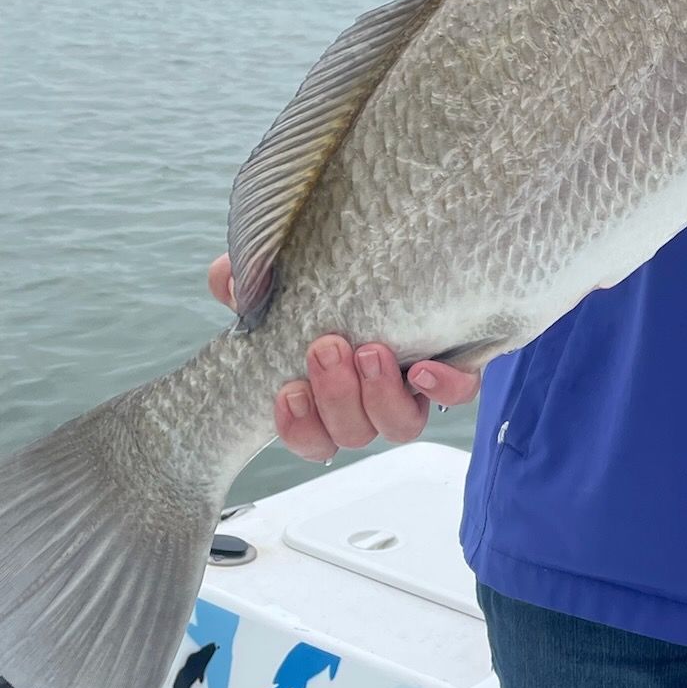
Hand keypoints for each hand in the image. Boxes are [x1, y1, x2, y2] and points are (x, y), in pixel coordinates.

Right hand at [207, 252, 481, 463]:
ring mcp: (414, 386)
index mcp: (328, 390)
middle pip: (354, 433)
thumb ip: (253, 279)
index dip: (299, 428)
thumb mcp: (289, 273)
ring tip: (370, 351)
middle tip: (326, 348)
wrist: (411, 250)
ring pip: (398, 425)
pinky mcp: (457, 366)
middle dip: (335, 398)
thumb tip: (226, 279)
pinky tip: (424, 368)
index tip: (287, 392)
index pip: (312, 437)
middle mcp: (372, 398)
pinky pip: (458, 394)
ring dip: (379, 395)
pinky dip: (443, 387)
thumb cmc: (341, 279)